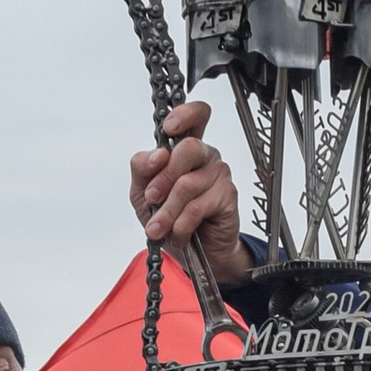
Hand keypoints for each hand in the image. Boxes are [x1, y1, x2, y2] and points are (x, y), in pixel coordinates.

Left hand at [129, 104, 252, 288]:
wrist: (193, 255)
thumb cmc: (171, 219)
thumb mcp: (144, 194)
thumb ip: (142, 169)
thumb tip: (155, 156)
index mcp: (185, 149)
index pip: (195, 116)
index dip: (184, 115)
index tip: (168, 128)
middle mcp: (205, 157)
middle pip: (188, 148)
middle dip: (164, 178)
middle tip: (153, 198)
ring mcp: (218, 175)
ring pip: (188, 184)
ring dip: (167, 211)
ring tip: (159, 228)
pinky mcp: (227, 196)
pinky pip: (197, 206)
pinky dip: (181, 224)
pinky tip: (178, 232)